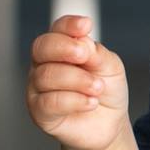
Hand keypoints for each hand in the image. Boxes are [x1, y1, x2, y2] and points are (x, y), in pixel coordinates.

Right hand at [27, 14, 129, 149]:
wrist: (108, 124)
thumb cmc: (105, 91)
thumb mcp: (110, 67)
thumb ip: (97, 53)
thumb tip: (82, 42)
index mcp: (61, 47)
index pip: (58, 28)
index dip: (69, 25)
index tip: (87, 25)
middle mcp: (44, 64)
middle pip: (42, 47)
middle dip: (64, 48)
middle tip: (85, 56)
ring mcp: (38, 88)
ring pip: (46, 75)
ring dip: (77, 80)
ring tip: (98, 88)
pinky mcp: (39, 112)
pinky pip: (48, 102)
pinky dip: (74, 100)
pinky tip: (91, 102)